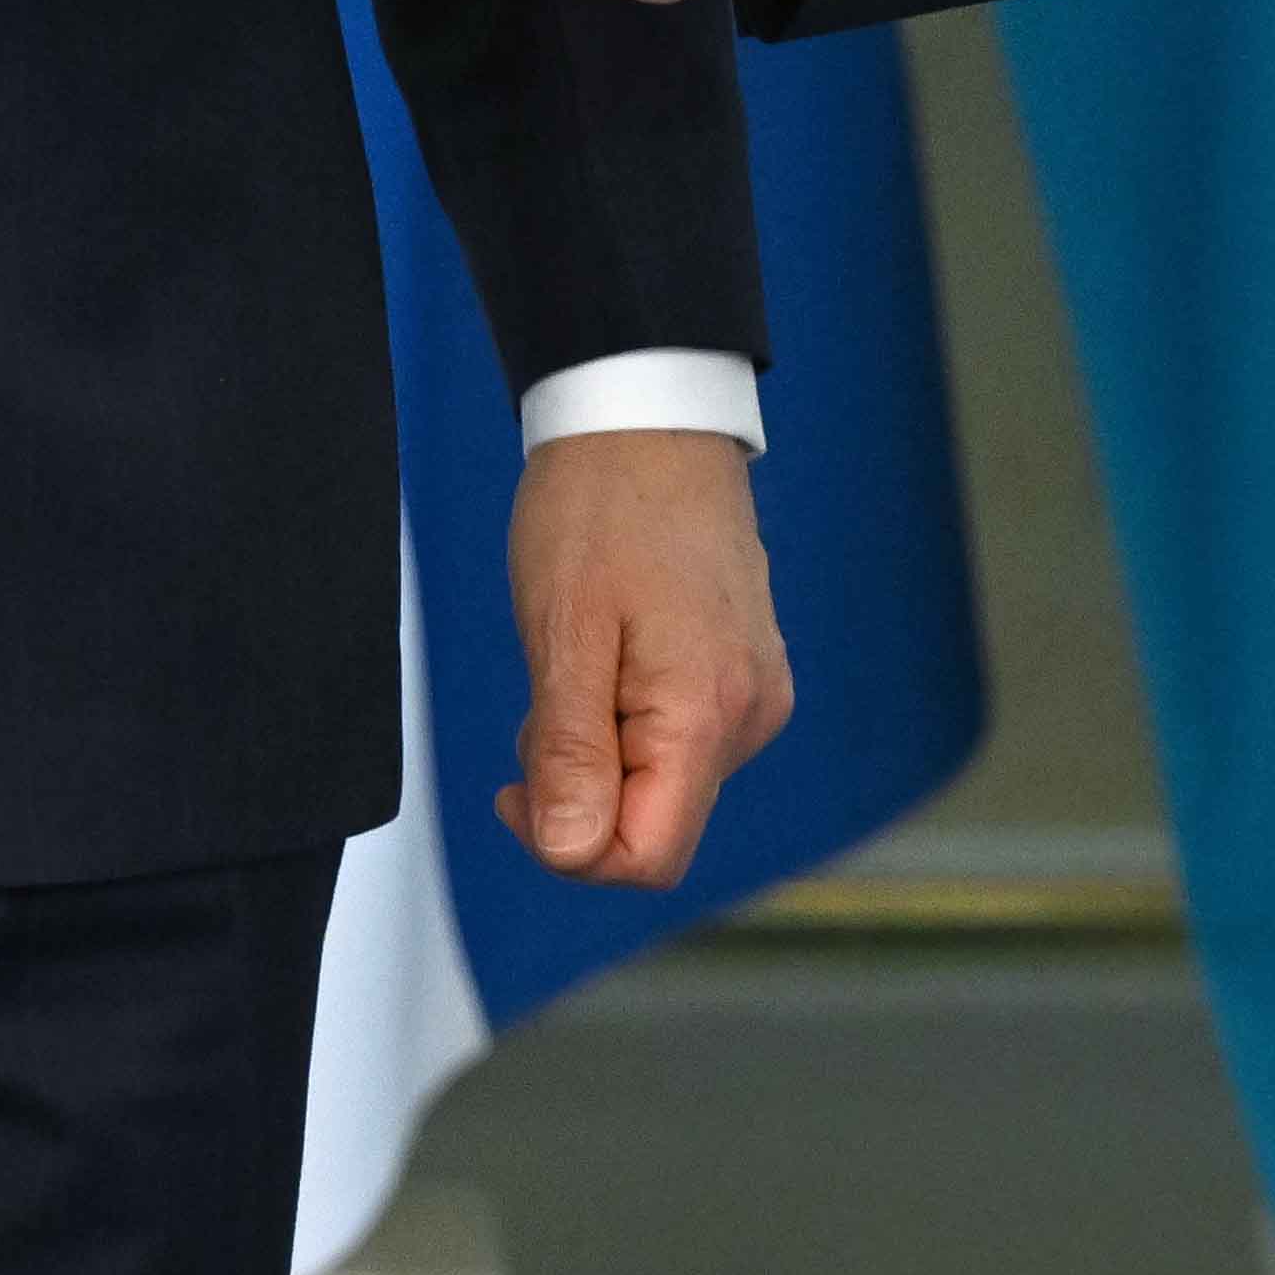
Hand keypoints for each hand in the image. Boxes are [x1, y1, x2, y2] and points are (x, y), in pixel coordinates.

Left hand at [498, 427, 791, 885]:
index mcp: (707, 712)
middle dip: (579, 788)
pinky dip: (627, 720)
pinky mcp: (746, 673)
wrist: (650, 417)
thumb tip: (571, 851)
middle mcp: (750, 715)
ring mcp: (754, 692)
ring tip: (578, 658)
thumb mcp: (563, 633)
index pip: (649, 857)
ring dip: (600, 750)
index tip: (520, 784)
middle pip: (655, 824)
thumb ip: (571, 752)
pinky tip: (610, 653)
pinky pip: (679, 739)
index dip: (571, 846)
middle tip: (544, 698)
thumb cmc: (601, 509)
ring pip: (662, 783)